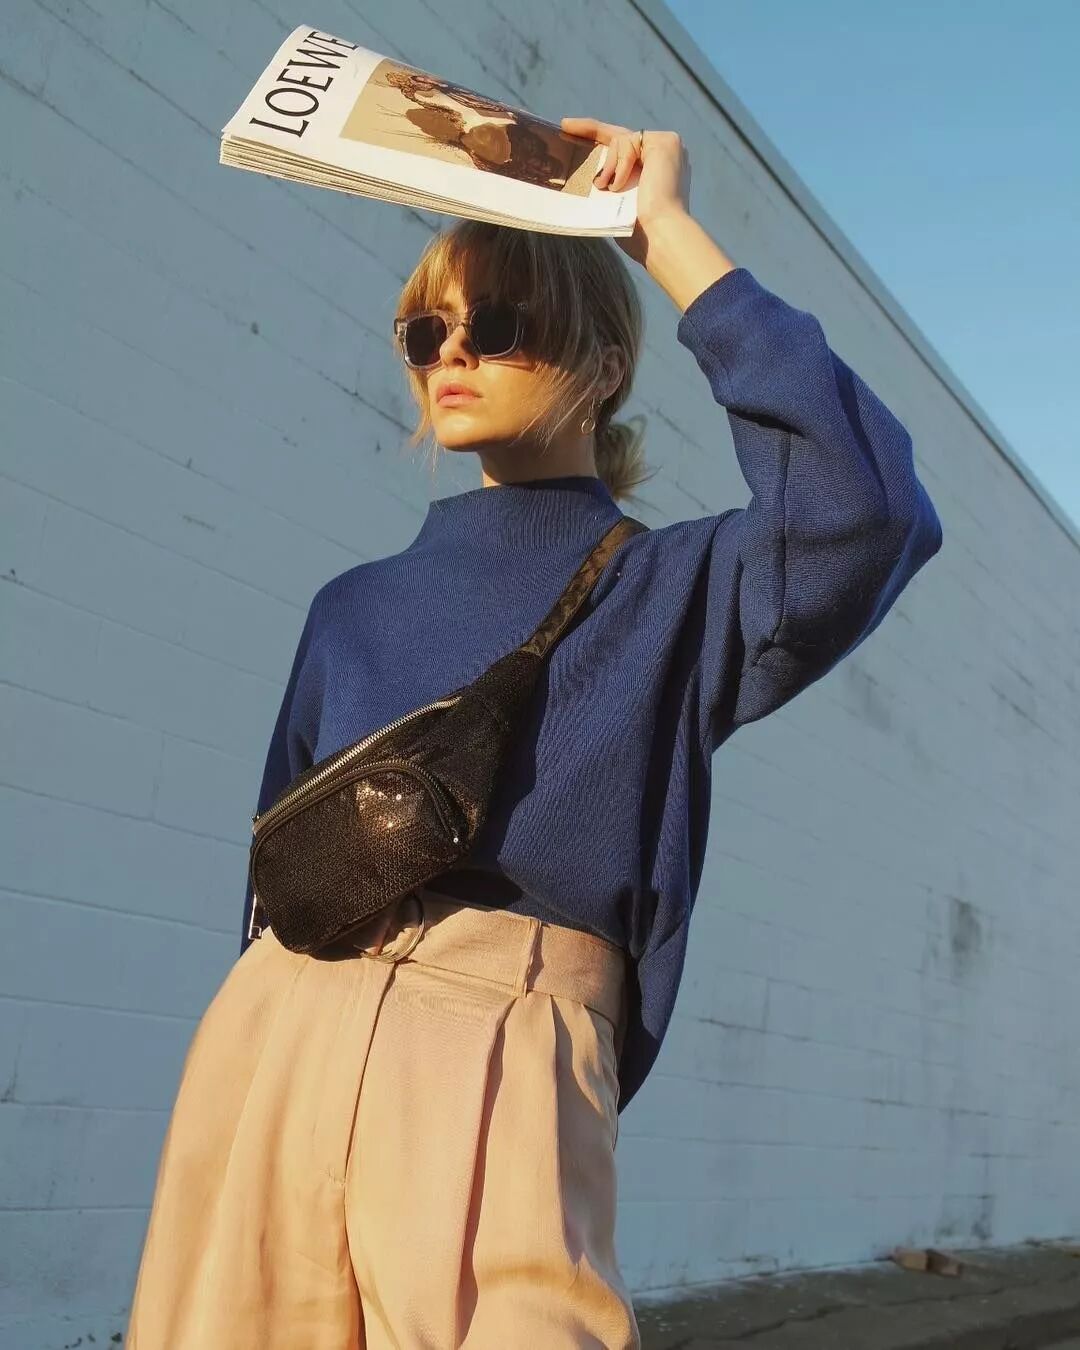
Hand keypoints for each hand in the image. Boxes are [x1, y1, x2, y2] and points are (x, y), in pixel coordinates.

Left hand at [559, 117, 692, 267]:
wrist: (658, 234)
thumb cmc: (638, 230)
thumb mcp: (617, 202)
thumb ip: (611, 183)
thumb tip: (593, 179)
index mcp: (654, 170)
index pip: (623, 149)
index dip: (599, 139)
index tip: (572, 131)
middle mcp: (663, 155)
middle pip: (620, 136)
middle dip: (591, 129)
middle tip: (565, 125)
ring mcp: (666, 146)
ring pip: (620, 141)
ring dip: (608, 166)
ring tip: (605, 188)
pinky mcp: (665, 142)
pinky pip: (628, 143)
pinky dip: (619, 165)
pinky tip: (618, 186)